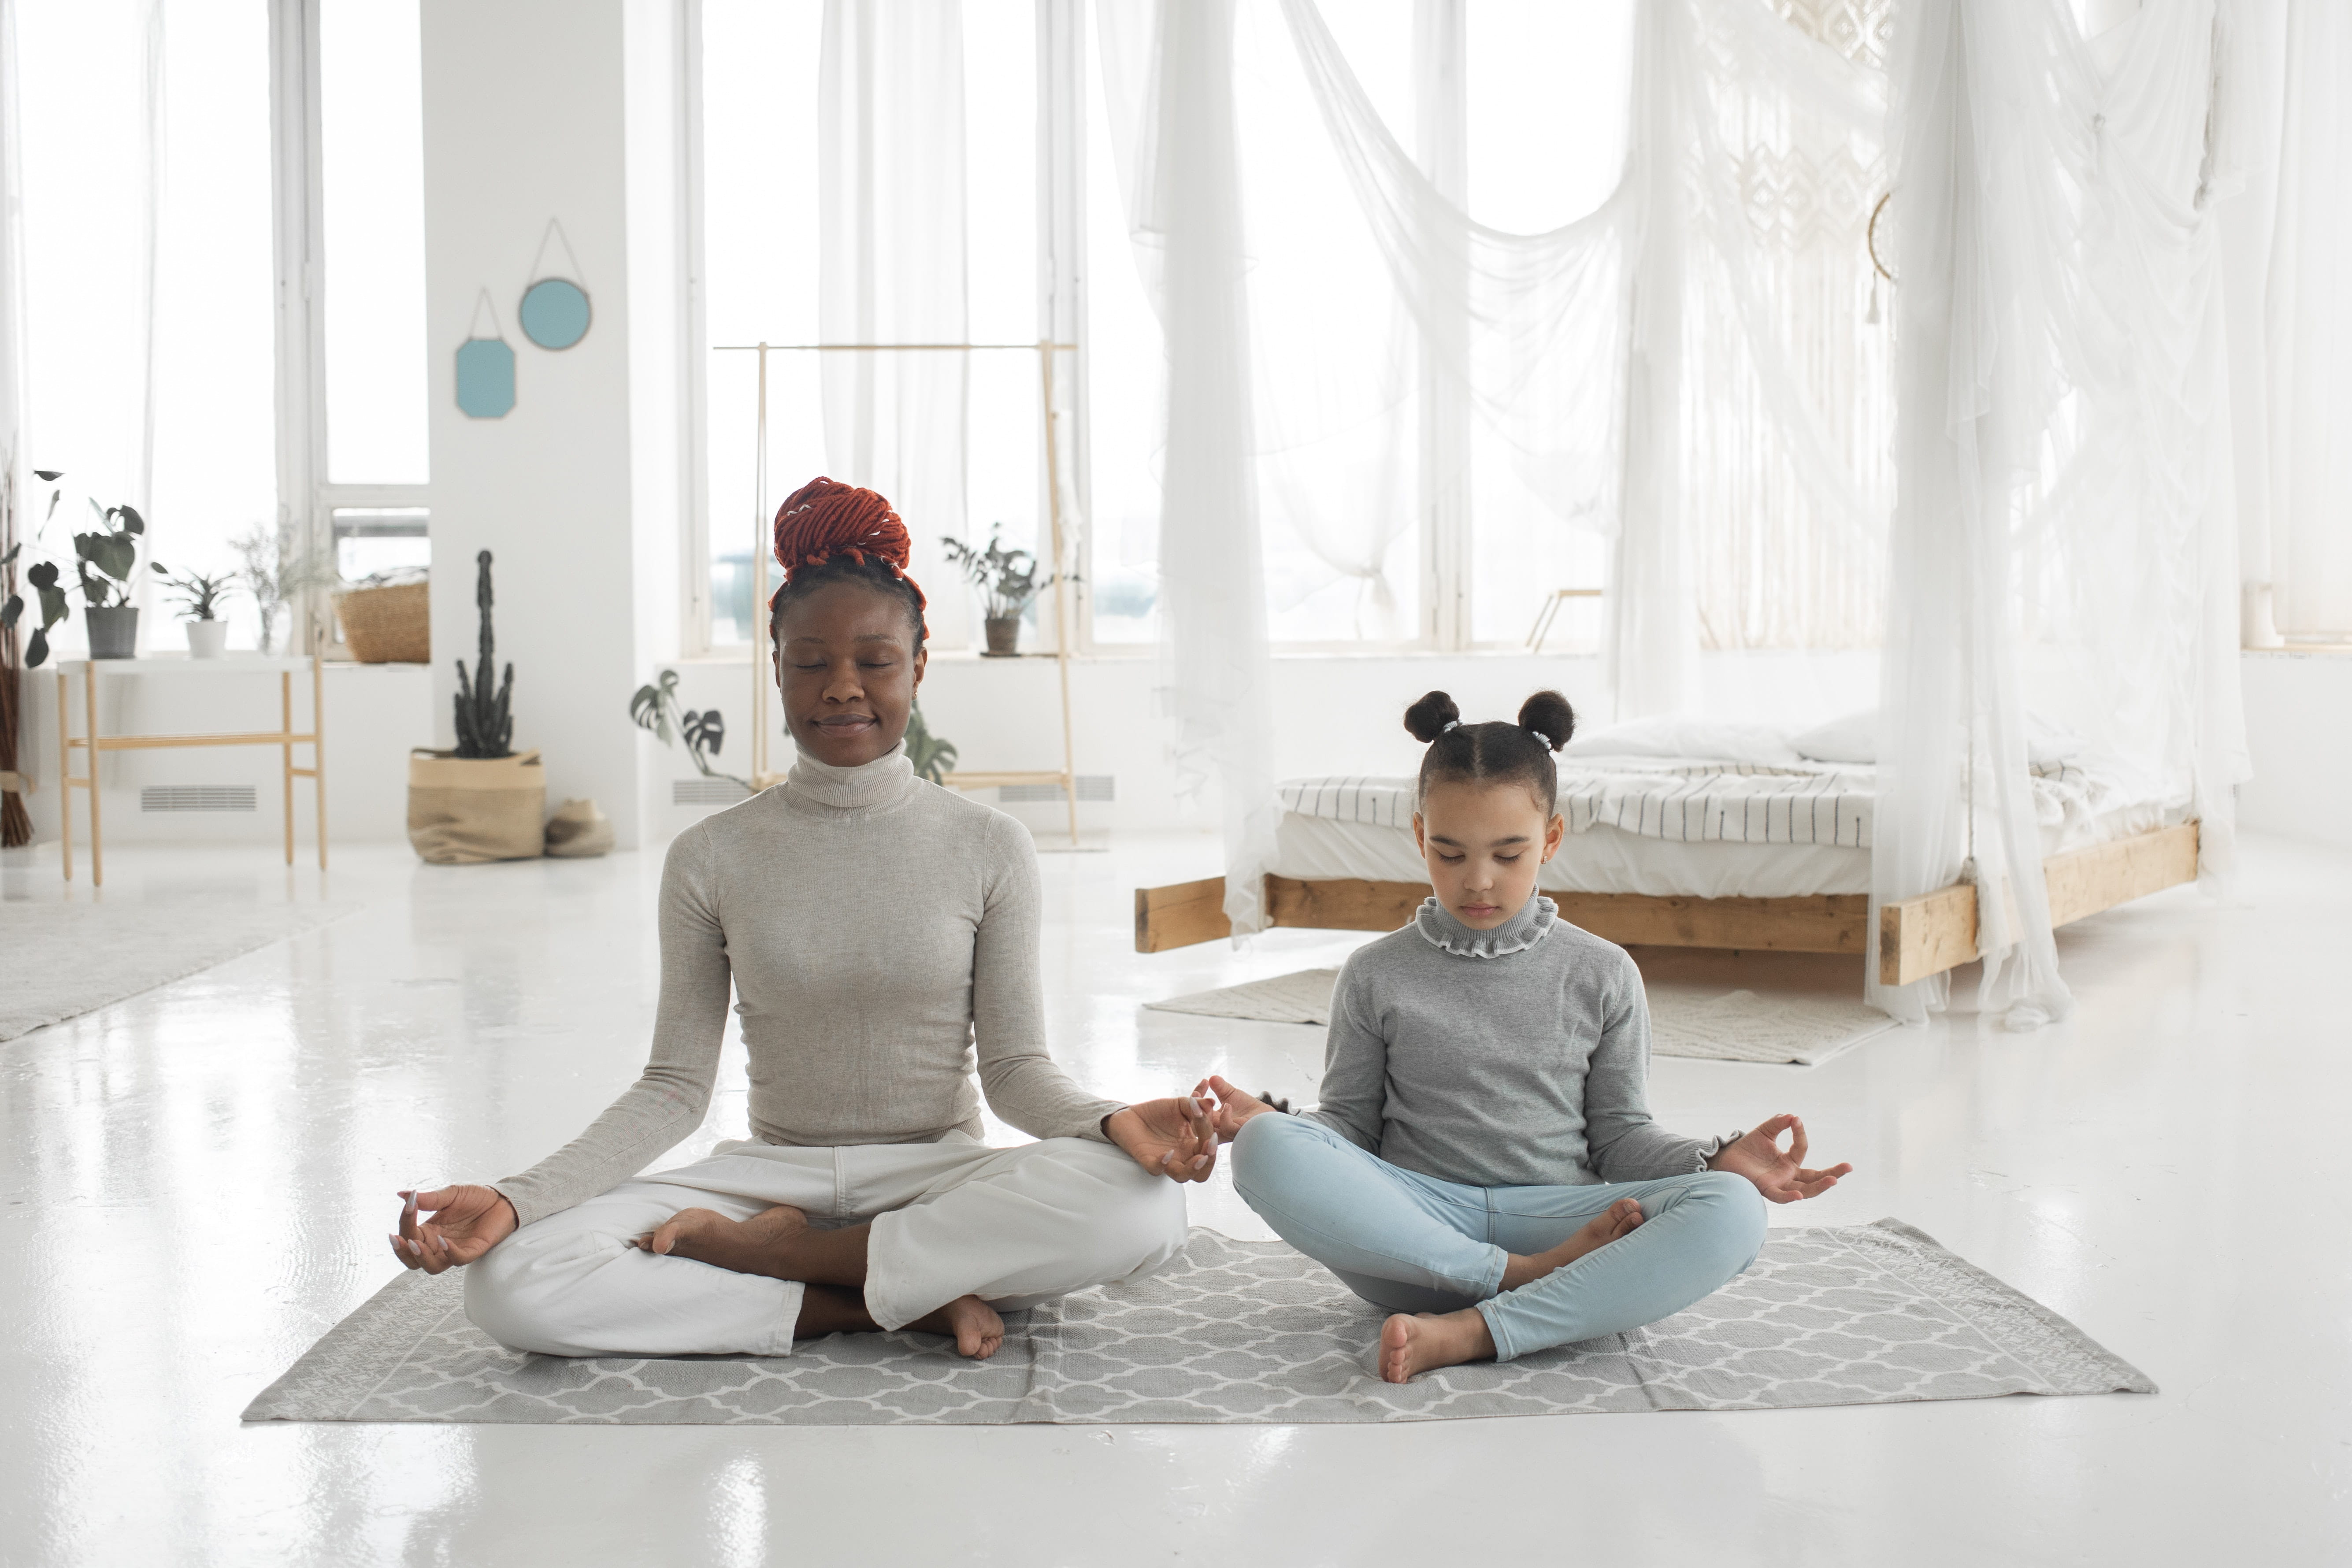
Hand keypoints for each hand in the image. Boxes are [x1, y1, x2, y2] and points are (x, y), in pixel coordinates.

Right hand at [389, 1184, 518, 1273]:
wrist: (501, 1198)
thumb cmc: (475, 1197)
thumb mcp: (450, 1194)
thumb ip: (429, 1198)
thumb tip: (402, 1194)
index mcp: (429, 1231)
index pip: (408, 1235)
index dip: (404, 1223)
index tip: (408, 1204)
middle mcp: (438, 1244)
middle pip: (413, 1260)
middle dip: (402, 1251)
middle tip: (397, 1238)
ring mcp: (455, 1250)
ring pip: (432, 1267)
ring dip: (422, 1257)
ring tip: (415, 1243)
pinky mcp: (473, 1251)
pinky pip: (458, 1260)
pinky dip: (450, 1252)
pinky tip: (444, 1240)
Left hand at [1104, 1096, 1219, 1183]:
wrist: (1131, 1114)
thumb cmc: (1158, 1112)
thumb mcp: (1180, 1104)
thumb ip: (1196, 1104)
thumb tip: (1211, 1104)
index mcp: (1191, 1145)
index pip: (1209, 1148)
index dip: (1212, 1135)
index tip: (1206, 1115)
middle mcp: (1181, 1157)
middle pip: (1202, 1172)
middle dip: (1210, 1160)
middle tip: (1210, 1144)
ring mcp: (1165, 1161)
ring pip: (1182, 1176)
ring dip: (1193, 1168)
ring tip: (1200, 1157)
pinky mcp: (1147, 1159)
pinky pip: (1156, 1170)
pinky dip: (1163, 1163)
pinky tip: (1168, 1152)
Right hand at [1200, 1075, 1281, 1142]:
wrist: (1267, 1117)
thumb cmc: (1249, 1109)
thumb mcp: (1232, 1095)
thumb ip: (1221, 1087)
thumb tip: (1211, 1077)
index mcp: (1213, 1120)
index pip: (1196, 1112)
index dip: (1194, 1099)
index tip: (1199, 1085)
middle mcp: (1216, 1129)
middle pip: (1196, 1123)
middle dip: (1193, 1108)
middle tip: (1196, 1094)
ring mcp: (1227, 1133)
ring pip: (1207, 1129)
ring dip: (1205, 1113)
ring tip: (1209, 1100)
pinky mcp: (1239, 1133)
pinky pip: (1226, 1128)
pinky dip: (1224, 1117)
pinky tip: (1228, 1106)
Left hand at [1707, 1114, 1851, 1203]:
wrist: (1726, 1159)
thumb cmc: (1747, 1148)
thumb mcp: (1764, 1132)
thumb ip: (1777, 1123)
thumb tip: (1792, 1115)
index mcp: (1789, 1161)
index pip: (1802, 1148)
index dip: (1800, 1133)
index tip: (1795, 1120)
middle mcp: (1788, 1175)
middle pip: (1815, 1177)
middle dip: (1833, 1173)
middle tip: (1849, 1166)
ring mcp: (1780, 1184)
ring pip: (1805, 1190)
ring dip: (1819, 1186)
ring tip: (1834, 1180)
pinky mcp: (1766, 1189)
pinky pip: (1780, 1197)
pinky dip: (1789, 1197)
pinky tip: (1799, 1195)